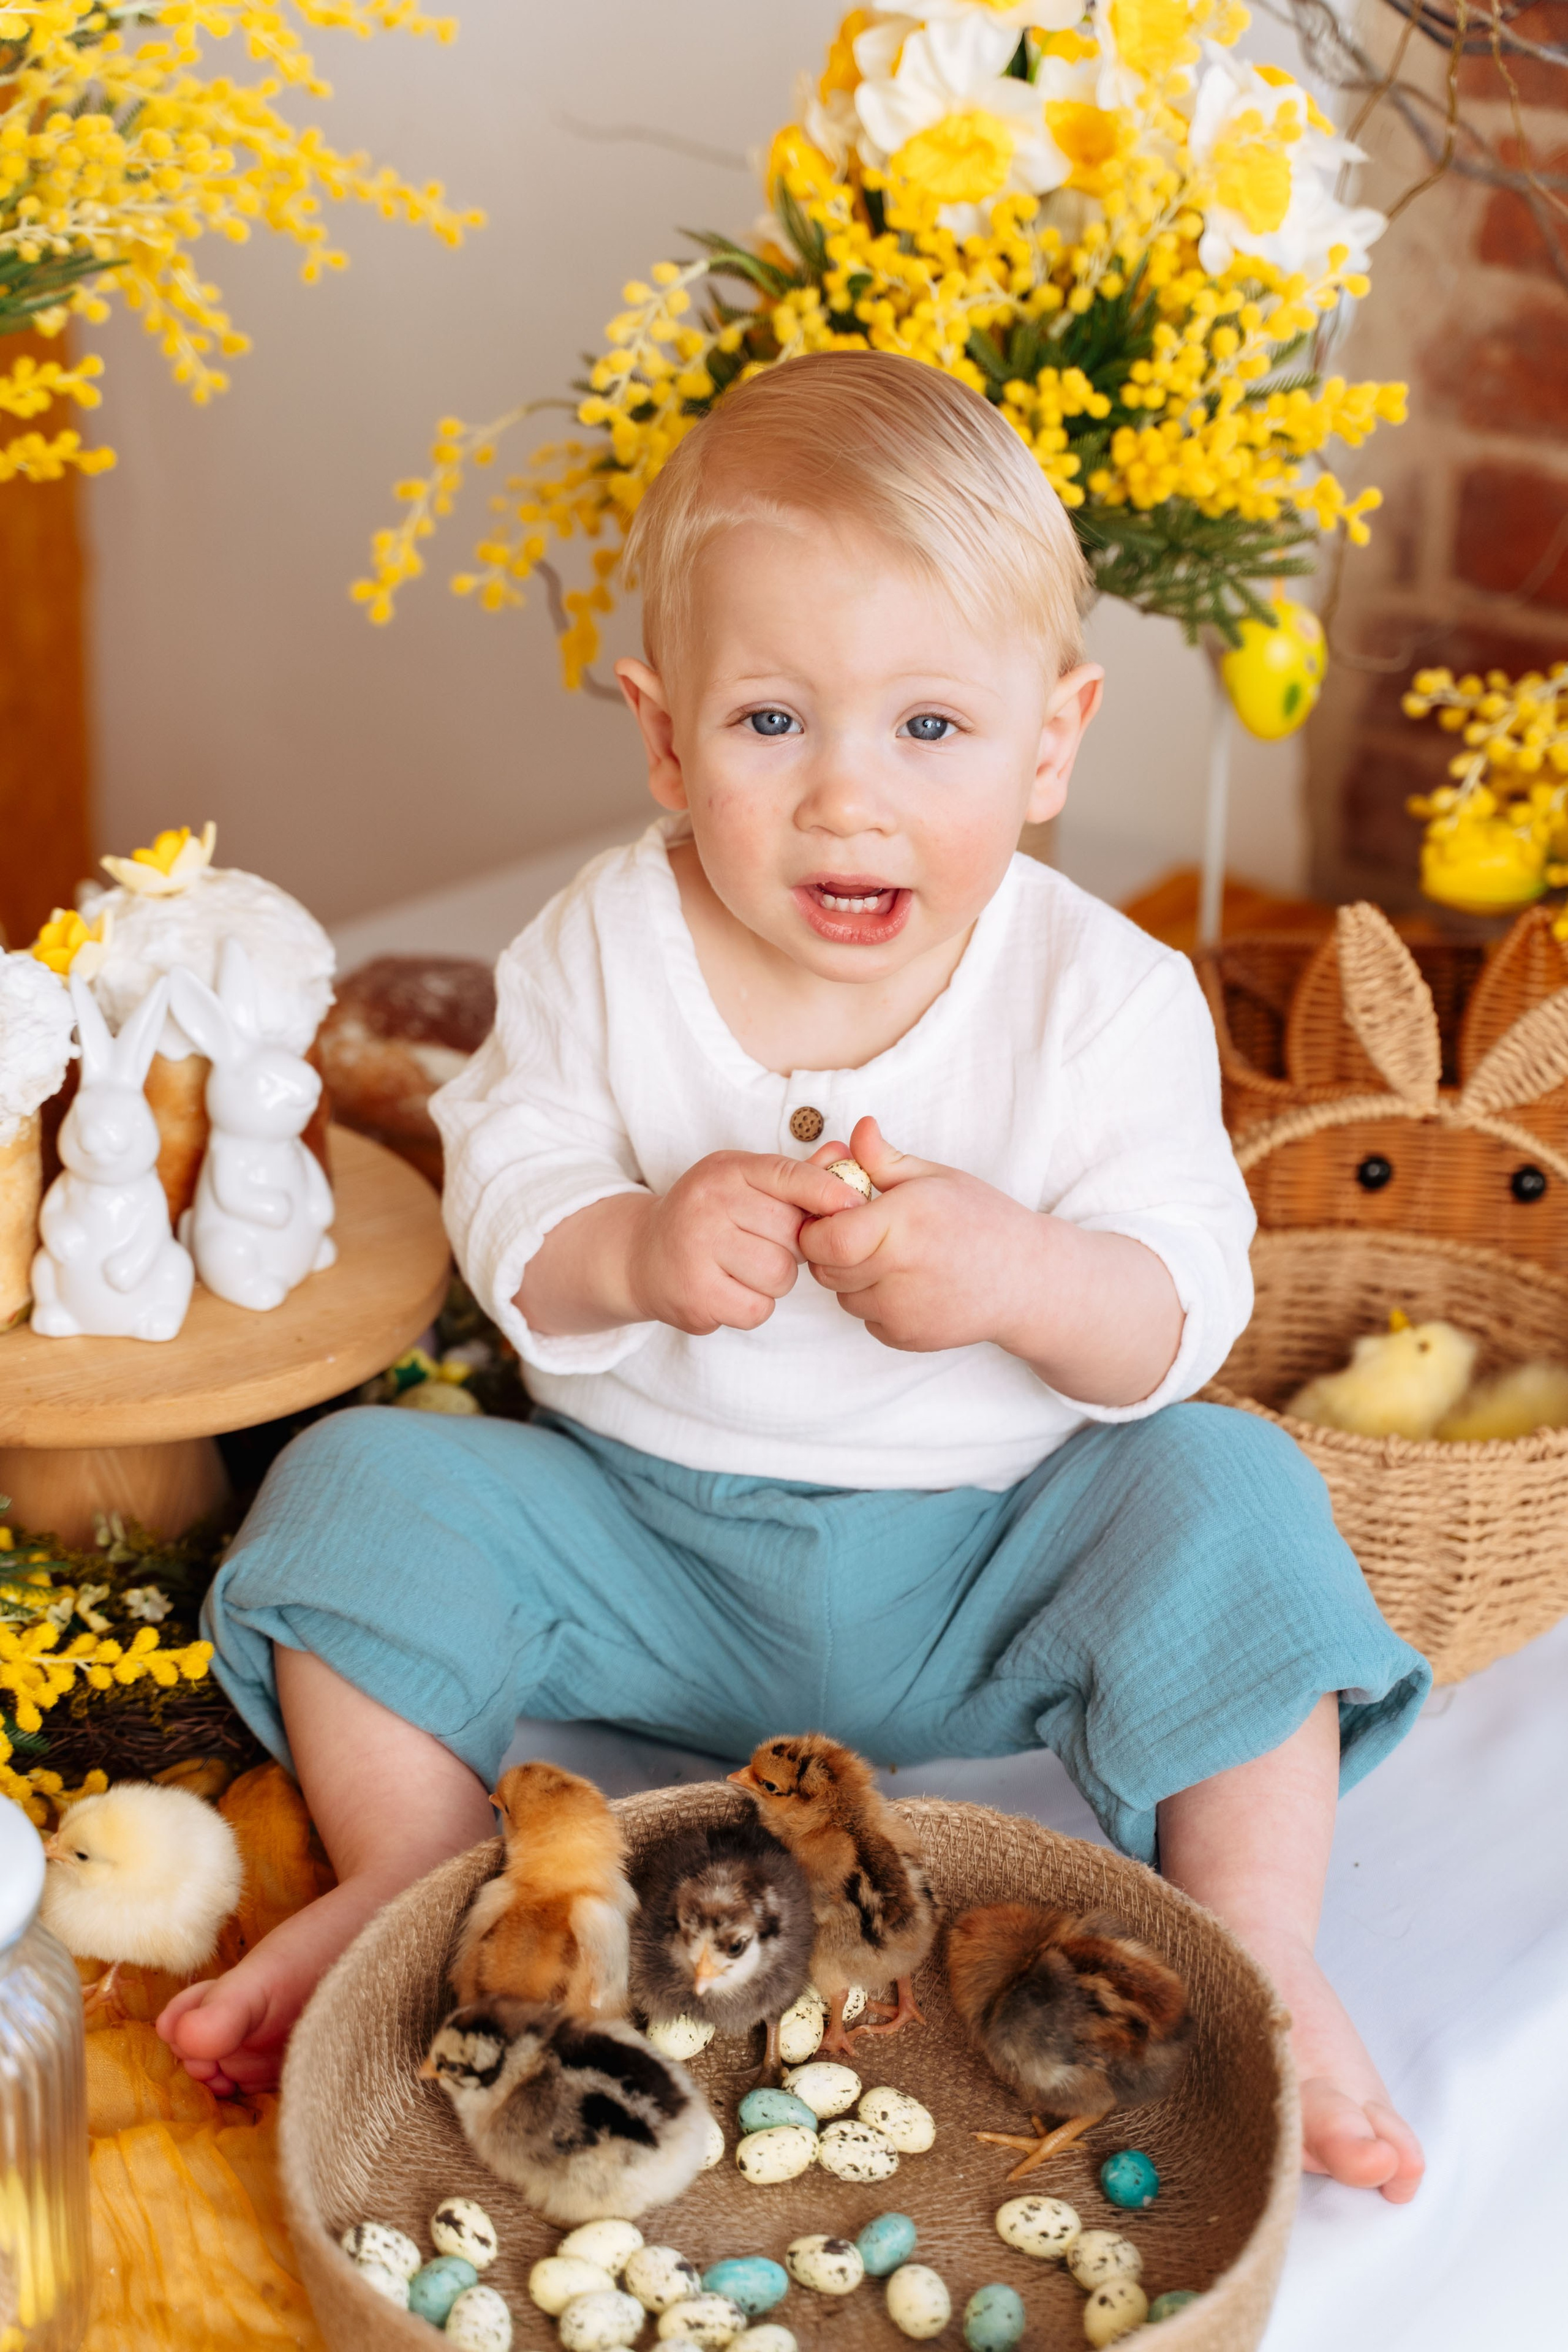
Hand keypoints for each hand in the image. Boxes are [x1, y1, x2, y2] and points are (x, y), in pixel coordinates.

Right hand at [628, 1149, 867, 1335]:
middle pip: (792, 1232)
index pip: (789, 1176)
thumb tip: (845, 1153)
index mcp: (725, 1172)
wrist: (641, 1256)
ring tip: (743, 1268)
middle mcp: (707, 1206)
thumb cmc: (706, 1216)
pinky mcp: (695, 1296)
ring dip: (773, 1280)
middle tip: (761, 1243)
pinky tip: (729, 1290)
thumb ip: (795, 1175)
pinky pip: (758, 1308)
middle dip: (791, 1245)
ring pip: (779, 1274)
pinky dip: (753, 1306)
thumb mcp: (743, 1183)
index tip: (855, 1206)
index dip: (828, 1192)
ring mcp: (697, 1251)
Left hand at [799, 1117, 1185, 1399]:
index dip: (816, 1226)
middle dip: (829, 1248)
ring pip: (841, 1295)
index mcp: (902, 1224)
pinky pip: (866, 1317)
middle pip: (824, 1268)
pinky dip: (874, 1301)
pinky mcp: (906, 1337)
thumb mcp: (937, 1178)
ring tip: (890, 1255)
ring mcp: (902, 1312)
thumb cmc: (984, 1220)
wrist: (1029, 1280)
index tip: (834, 1213)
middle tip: (858, 1230)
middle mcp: (899, 1272)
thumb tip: (857, 1129)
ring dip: (851, 1276)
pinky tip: (908, 1282)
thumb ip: (886, 1159)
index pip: (823, 1238)